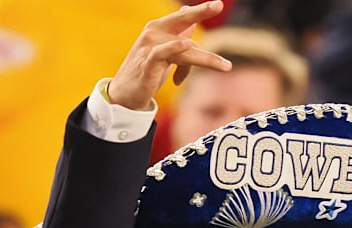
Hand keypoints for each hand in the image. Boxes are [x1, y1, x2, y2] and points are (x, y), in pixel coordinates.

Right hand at [107, 1, 231, 110]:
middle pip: (181, 21)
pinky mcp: (147, 65)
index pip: (184, 18)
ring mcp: (149, 48)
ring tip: (225, 66)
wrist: (126, 94)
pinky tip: (187, 45)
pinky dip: (173, 48)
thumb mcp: (166, 52)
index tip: (218, 5)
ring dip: (206, 59)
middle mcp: (155, 33)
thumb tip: (188, 14)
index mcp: (160, 29)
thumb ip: (178, 35)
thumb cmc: (148, 72)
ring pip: (182, 48)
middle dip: (200, 12)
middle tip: (218, 5)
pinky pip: (161, 54)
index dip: (201, 11)